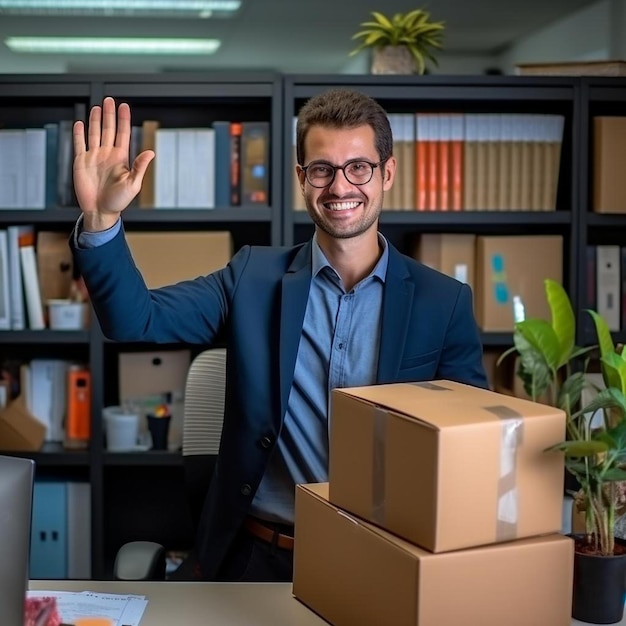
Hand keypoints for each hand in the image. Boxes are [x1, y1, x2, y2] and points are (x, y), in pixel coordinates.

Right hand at [73, 96, 154, 230]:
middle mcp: (107, 154)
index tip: (124, 106)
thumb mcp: (132, 185)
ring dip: (96, 120)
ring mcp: (94, 157)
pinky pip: (79, 144)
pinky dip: (79, 134)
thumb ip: (140, 167)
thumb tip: (150, 152)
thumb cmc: (118, 201)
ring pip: (94, 133)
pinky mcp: (81, 162)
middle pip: (108, 129)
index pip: (122, 133)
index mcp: (120, 158)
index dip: (123, 120)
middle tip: (109, 100)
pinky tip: (80, 124)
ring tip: (97, 107)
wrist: (100, 211)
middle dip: (109, 114)